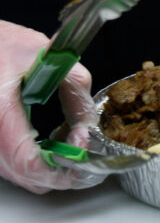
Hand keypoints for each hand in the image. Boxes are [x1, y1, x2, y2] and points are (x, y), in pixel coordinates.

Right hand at [0, 21, 102, 192]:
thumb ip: (74, 85)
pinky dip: (38, 162)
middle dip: (64, 169)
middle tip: (84, 145)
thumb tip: (89, 120)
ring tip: (72, 142)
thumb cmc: (4, 46)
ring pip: (21, 176)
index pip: (26, 161)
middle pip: (27, 176)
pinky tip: (54, 142)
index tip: (82, 143)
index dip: (61, 164)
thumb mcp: (47, 55)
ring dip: (52, 168)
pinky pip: (13, 168)